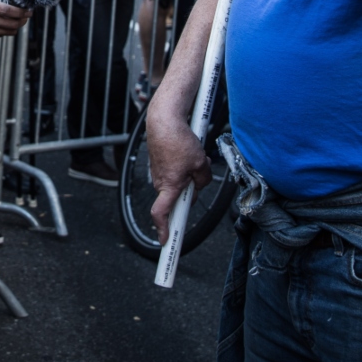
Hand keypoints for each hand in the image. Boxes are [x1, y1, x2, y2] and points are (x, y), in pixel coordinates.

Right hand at [147, 111, 213, 243]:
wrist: (163, 120)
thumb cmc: (178, 140)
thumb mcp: (201, 162)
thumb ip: (203, 179)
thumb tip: (200, 184)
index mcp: (170, 185)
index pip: (161, 214)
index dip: (163, 229)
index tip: (165, 240)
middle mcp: (160, 182)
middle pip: (176, 199)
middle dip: (190, 192)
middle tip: (198, 178)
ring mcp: (158, 173)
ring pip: (176, 185)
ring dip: (187, 178)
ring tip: (194, 160)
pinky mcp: (159, 165)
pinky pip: (173, 174)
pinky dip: (182, 169)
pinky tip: (187, 155)